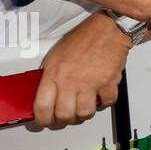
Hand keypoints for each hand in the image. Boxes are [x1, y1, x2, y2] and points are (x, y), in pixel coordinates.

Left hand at [34, 12, 131, 126]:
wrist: (108, 29)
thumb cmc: (83, 38)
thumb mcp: (56, 55)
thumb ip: (50, 76)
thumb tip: (46, 95)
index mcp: (54, 73)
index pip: (42, 107)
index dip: (43, 119)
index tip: (45, 120)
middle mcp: (71, 80)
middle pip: (64, 115)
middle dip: (65, 120)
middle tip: (66, 116)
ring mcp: (90, 82)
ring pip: (85, 113)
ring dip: (84, 114)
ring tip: (84, 107)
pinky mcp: (108, 82)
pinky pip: (106, 102)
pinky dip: (104, 102)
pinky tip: (101, 96)